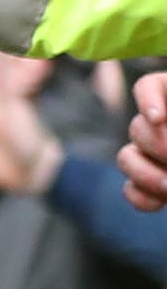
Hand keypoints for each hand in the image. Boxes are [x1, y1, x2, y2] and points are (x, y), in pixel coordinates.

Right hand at [120, 71, 166, 211]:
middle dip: (156, 145)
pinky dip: (143, 198)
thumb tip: (157, 123)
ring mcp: (155, 157)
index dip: (148, 98)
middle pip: (137, 126)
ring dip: (146, 175)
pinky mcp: (151, 186)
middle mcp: (163, 126)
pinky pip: (129, 190)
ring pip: (126, 159)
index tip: (158, 118)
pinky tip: (162, 203)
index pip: (151, 85)